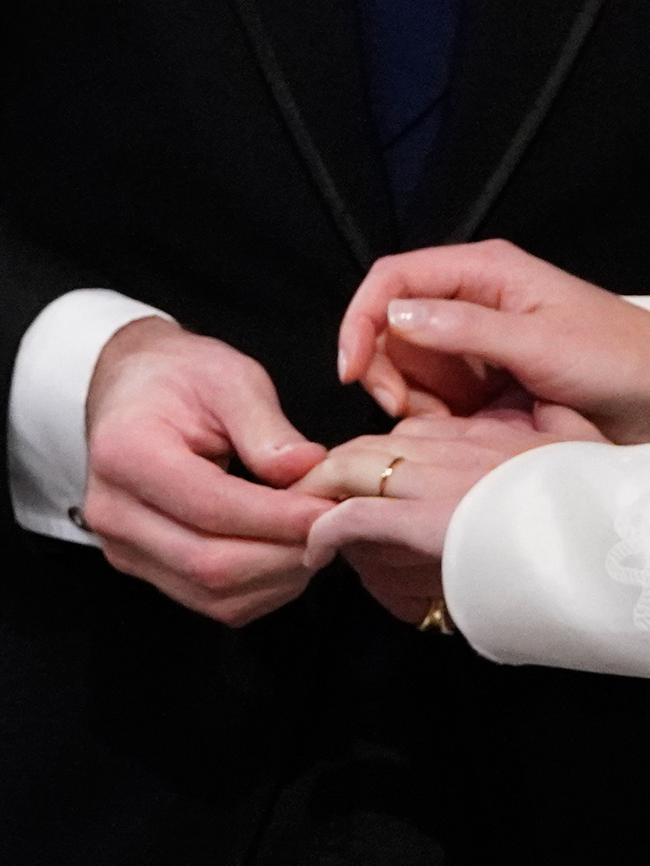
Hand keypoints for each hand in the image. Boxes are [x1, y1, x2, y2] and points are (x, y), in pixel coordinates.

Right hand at [83, 317, 332, 625]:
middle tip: (334, 527)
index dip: (279, 517)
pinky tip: (288, 552)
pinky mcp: (144, 568)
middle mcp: (114, 512)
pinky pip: (211, 602)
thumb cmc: (181, 379)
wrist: (133, 393)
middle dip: (285, 554)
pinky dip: (262, 588)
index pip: (212, 507)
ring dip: (279, 577)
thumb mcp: (229, 379)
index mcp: (127, 454)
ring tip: (315, 537)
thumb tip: (309, 470)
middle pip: (210, 565)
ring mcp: (124, 548)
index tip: (331, 508)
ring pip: (214, 596)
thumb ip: (266, 428)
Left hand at [292, 406, 605, 624]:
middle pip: (362, 453)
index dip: (363, 461)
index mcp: (477, 435)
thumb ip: (556, 424)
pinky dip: (324, 532)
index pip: (397, 437)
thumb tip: (549, 410)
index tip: (350, 482)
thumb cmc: (596, 500)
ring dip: (325, 510)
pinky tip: (315, 548)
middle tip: (310, 503)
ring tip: (312, 533)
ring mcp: (435, 486)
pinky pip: (353, 518)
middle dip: (328, 479)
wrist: (614, 540)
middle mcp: (448, 452)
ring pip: (351, 483)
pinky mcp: (424, 526)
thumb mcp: (580, 447)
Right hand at [338, 240, 649, 442]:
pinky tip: (455, 429)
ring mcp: (468, 344)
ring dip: (406, 398)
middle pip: (388, 324)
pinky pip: (427, 395)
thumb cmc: (618, 360)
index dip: (361, 319)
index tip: (350, 369)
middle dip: (381, 368)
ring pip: (403, 365)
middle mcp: (467, 302)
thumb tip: (394, 317)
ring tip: (445, 423)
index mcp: (482, 273)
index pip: (394, 278)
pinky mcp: (474, 382)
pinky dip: (427, 416)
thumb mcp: (542, 342)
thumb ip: (466, 328)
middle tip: (401, 409)